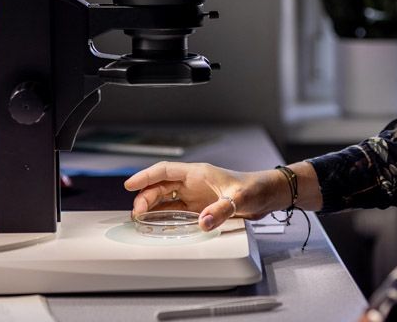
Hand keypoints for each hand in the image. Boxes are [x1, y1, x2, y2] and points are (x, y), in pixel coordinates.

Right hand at [123, 161, 288, 230]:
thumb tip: (202, 222)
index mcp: (197, 173)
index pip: (164, 171)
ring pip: (166, 198)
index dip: (145, 176)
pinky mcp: (200, 206)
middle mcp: (193, 182)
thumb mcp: (239, 199)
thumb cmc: (254, 188)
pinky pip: (176, 209)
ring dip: (152, 207)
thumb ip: (220, 210)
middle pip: (161, 186)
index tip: (129, 184)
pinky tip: (158, 224)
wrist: (267, 194)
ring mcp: (195, 194)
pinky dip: (164, 216)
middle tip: (137, 213)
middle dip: (145, 197)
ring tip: (141, 219)